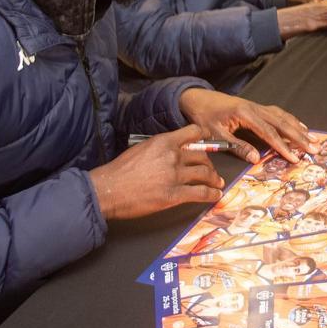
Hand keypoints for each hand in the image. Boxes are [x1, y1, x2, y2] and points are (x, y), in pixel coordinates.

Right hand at [90, 125, 223, 219]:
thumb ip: (159, 148)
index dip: (205, 137)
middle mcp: (173, 156)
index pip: (193, 132)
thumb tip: (171, 151)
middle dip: (209, 163)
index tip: (210, 142)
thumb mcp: (140, 148)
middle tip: (211, 170)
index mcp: (164, 142)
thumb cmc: (120, 170)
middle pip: (202, 156)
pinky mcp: (174, 195)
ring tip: (217, 182)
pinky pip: (200, 193)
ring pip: (205, 174)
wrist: (109, 189)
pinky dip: (211, 194)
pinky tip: (215, 195)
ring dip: (214, 178)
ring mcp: (175, 175)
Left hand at [179, 88, 311, 162]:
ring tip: (314, 139)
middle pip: (282, 123)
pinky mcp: (258, 107)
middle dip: (300, 137)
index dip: (283, 146)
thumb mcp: (216, 134)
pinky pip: (279, 113)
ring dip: (299, 128)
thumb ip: (236, 146)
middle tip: (315, 148)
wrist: (198, 98)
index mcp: (245, 114)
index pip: (269, 133)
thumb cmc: (205, 117)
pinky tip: (301, 127)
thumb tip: (255, 159)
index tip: (295, 158)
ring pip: (284, 117)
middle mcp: (256, 108)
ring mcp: (258, 106)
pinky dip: (292, 120)